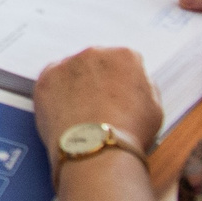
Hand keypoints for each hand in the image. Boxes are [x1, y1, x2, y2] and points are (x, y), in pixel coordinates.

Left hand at [31, 47, 163, 174]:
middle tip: (97, 107)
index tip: (117, 98)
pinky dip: (55, 95)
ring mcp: (68, 63)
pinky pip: (51, 82)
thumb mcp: (154, 107)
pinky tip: (64, 113)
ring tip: (80, 114)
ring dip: (75, 86)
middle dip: (96, 81)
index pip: (123, 62)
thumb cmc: (129, 133)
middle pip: (95, 63)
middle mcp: (95, 52)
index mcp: (125, 56)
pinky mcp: (47, 77)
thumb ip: (143, 86)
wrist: (97, 148)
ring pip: (72, 71)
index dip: (120, 83)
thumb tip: (133, 84)